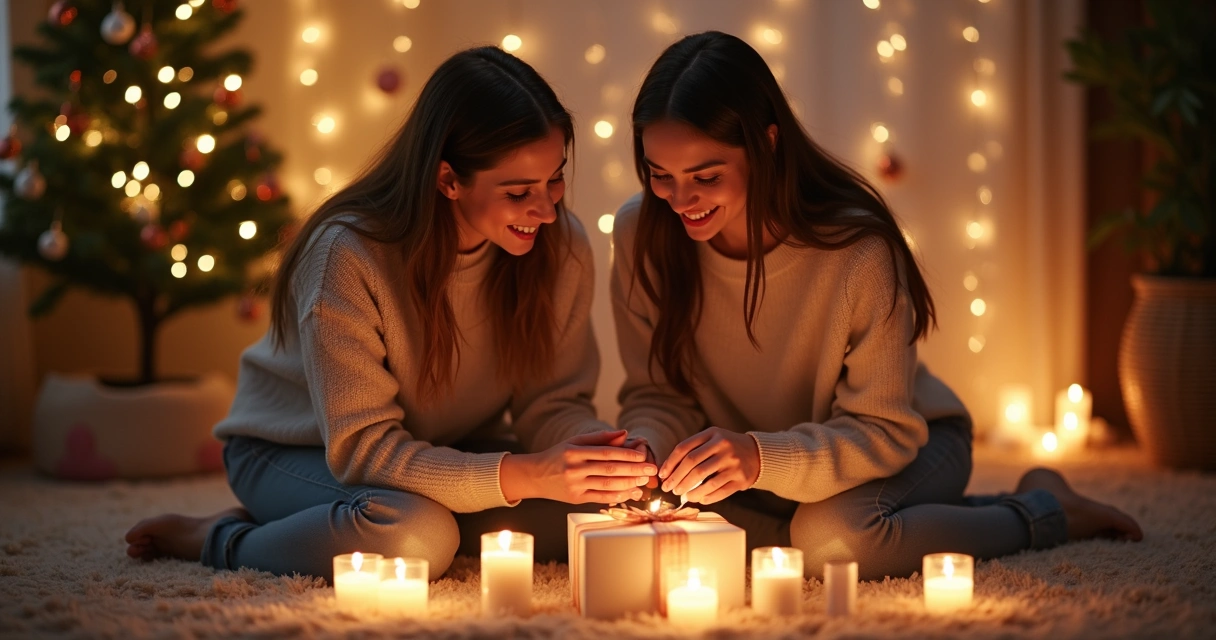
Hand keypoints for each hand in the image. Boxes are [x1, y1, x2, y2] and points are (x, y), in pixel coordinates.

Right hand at [500, 430, 656, 503]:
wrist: (534, 476)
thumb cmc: (558, 456)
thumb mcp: (575, 442)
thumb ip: (601, 438)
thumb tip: (625, 433)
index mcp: (574, 452)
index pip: (606, 453)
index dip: (627, 455)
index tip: (643, 456)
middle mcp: (574, 469)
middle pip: (610, 470)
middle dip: (633, 471)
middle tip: (651, 470)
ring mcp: (575, 486)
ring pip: (607, 485)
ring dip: (629, 484)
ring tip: (645, 481)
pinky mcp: (576, 499)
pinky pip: (601, 498)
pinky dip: (618, 495)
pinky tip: (631, 492)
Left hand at [658, 427, 759, 504]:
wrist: (757, 453)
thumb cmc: (726, 448)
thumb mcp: (711, 439)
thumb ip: (692, 450)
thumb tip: (667, 471)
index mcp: (712, 434)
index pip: (684, 448)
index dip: (670, 463)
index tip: (662, 475)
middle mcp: (723, 446)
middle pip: (693, 465)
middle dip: (677, 479)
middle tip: (669, 488)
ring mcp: (733, 463)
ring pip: (706, 480)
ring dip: (690, 491)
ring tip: (682, 495)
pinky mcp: (741, 479)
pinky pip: (719, 491)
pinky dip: (706, 497)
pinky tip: (699, 499)